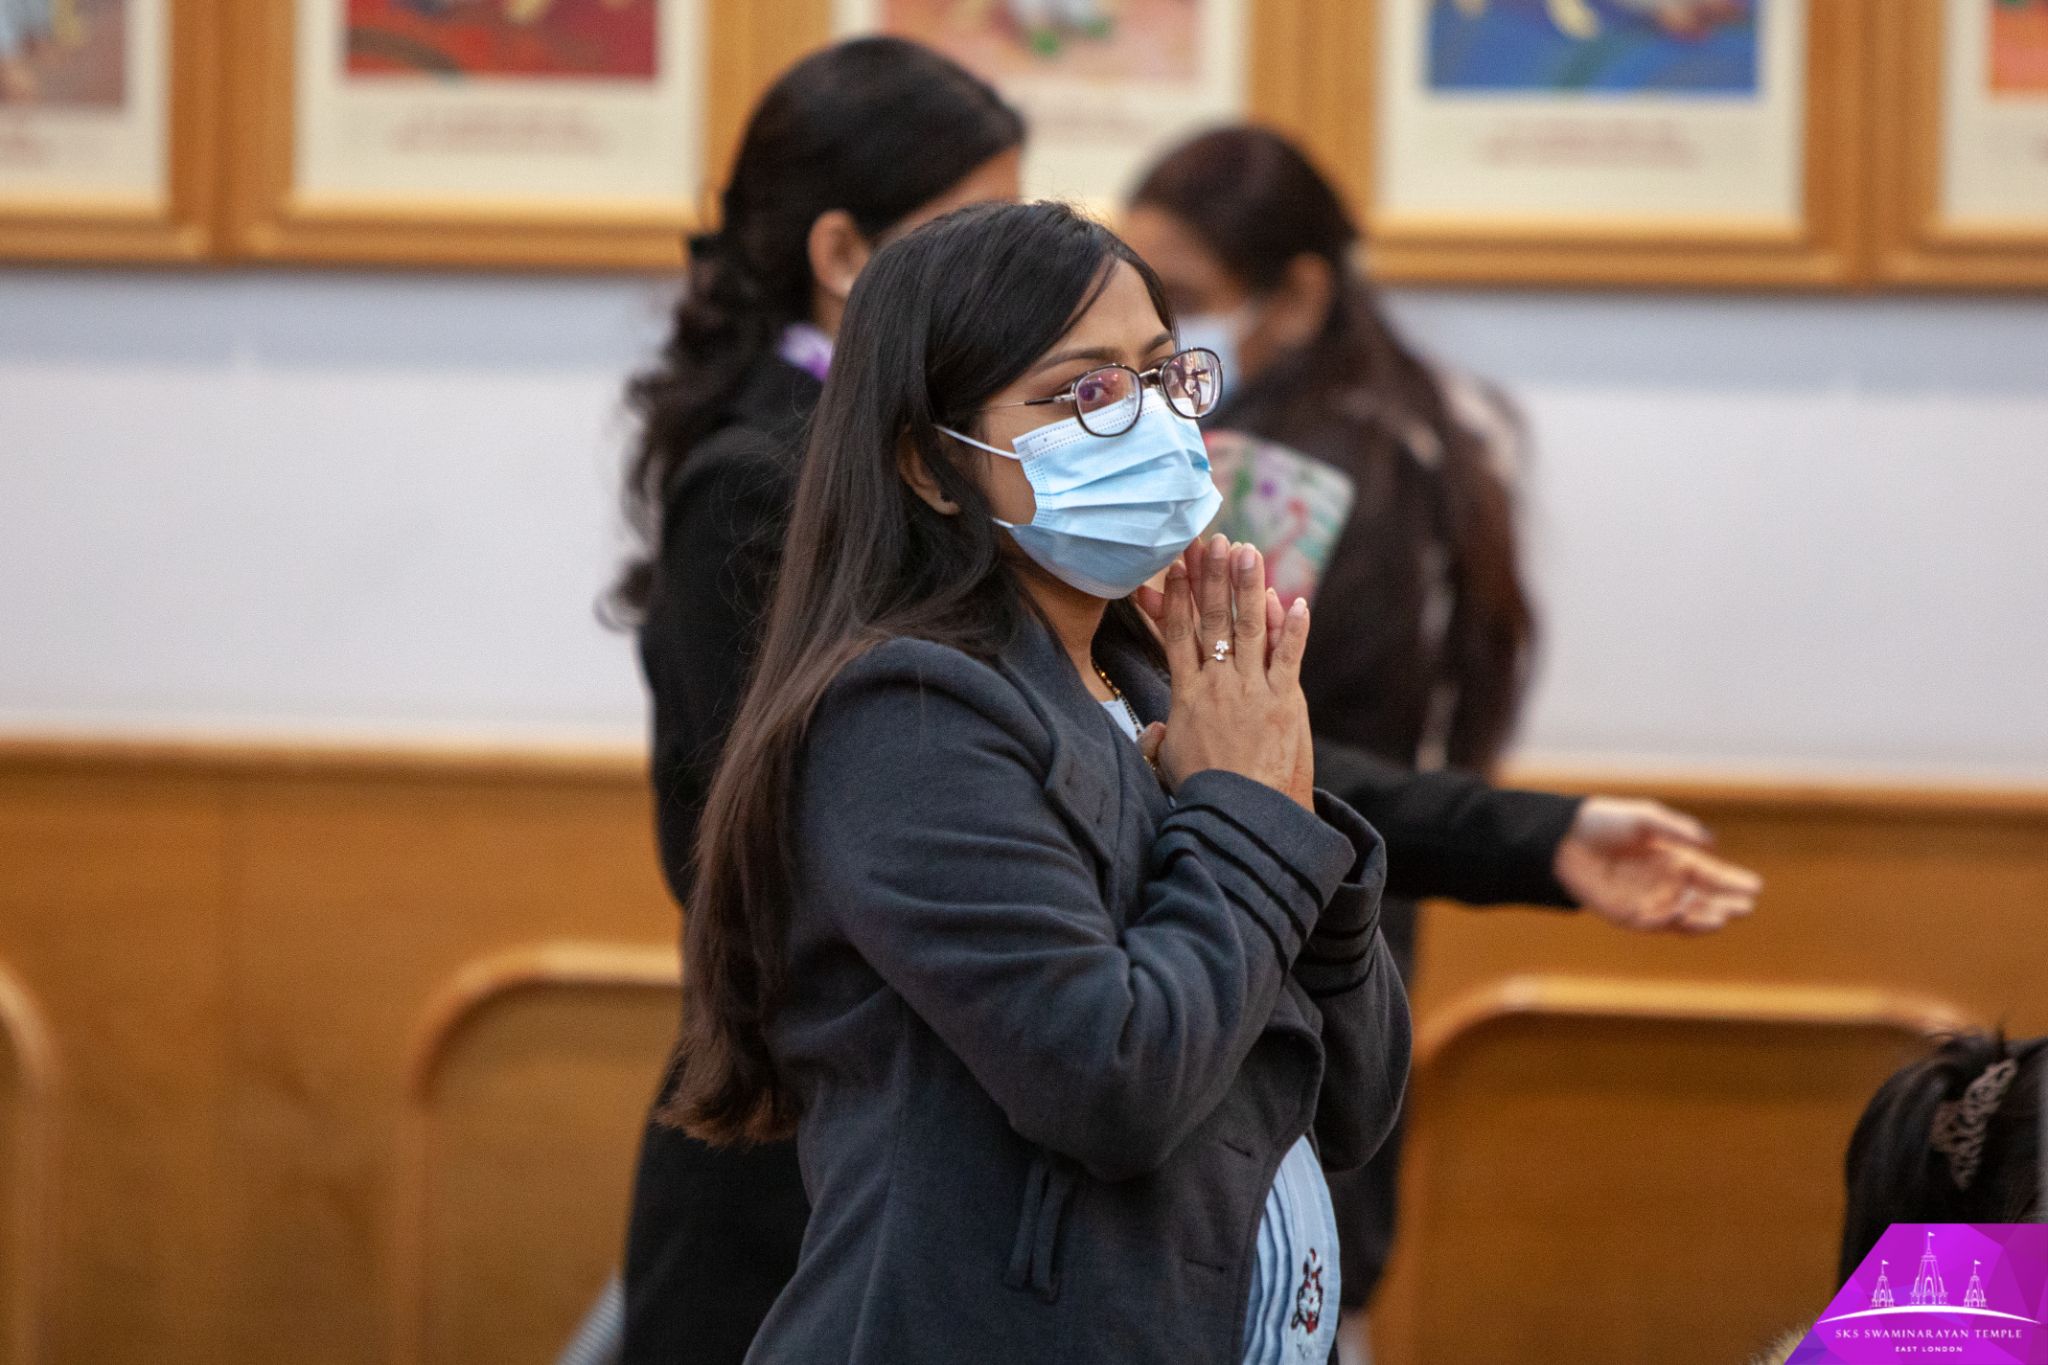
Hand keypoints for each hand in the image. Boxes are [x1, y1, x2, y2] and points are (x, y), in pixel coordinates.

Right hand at [1134, 535, 1315, 807]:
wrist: (1240, 817)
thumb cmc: (1204, 796)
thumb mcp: (1169, 766)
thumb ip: (1159, 741)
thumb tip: (1156, 730)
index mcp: (1186, 697)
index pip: (1178, 635)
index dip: (1179, 597)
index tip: (1178, 565)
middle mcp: (1217, 685)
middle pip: (1212, 620)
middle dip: (1213, 577)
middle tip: (1213, 539)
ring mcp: (1252, 691)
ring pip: (1248, 628)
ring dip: (1248, 586)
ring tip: (1248, 549)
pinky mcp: (1285, 703)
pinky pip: (1288, 658)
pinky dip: (1293, 628)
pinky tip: (1297, 599)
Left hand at [1553, 797, 1762, 933]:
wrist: (1564, 838)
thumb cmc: (1606, 823)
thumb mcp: (1645, 820)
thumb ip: (1677, 830)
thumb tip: (1711, 842)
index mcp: (1675, 859)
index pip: (1711, 875)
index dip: (1733, 882)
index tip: (1756, 887)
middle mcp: (1665, 884)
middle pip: (1703, 899)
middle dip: (1725, 904)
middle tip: (1746, 907)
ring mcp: (1647, 901)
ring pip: (1683, 917)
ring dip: (1704, 918)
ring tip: (1724, 917)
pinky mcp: (1625, 915)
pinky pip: (1653, 924)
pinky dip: (1669, 922)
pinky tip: (1684, 915)